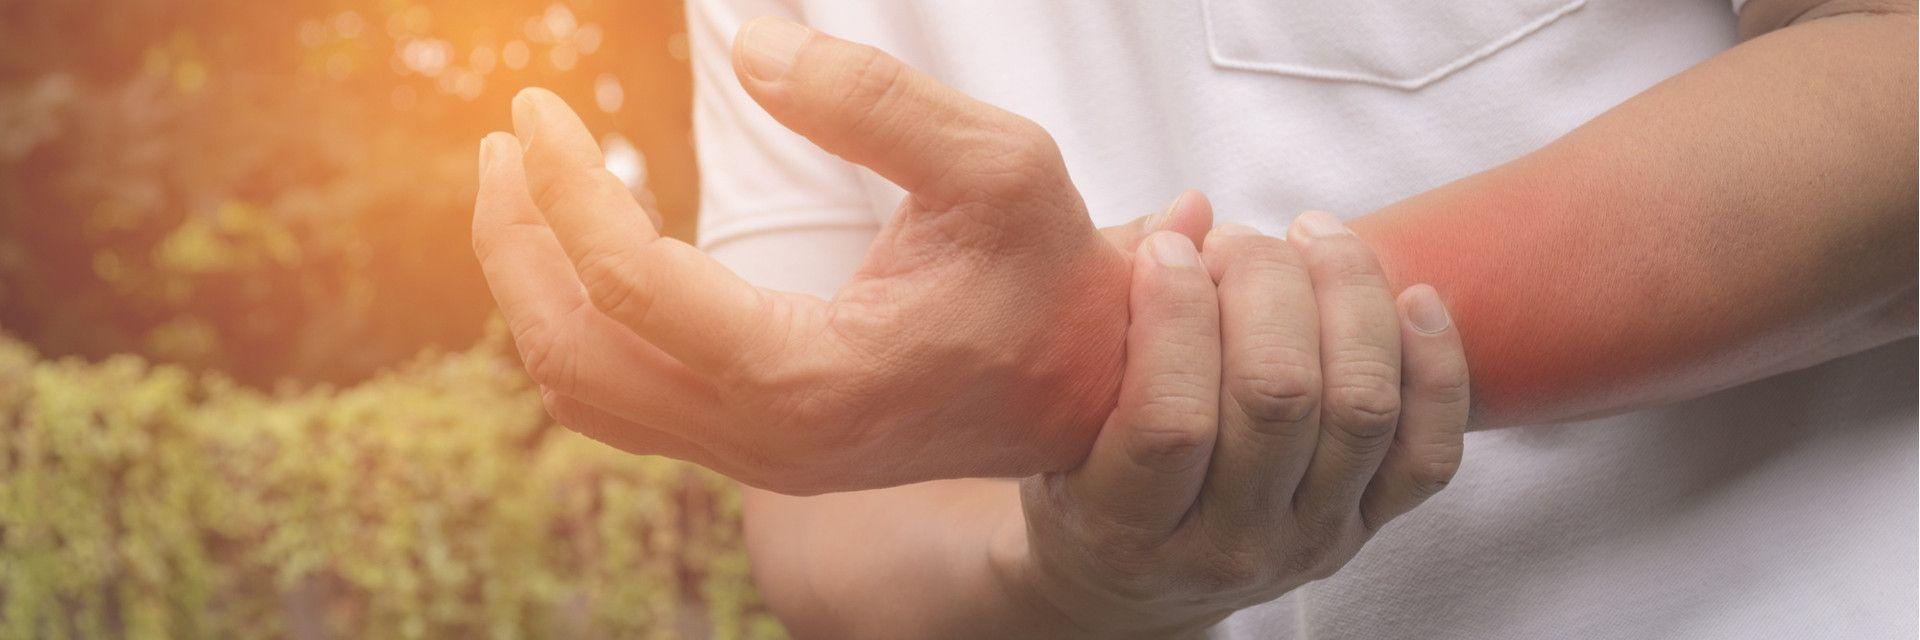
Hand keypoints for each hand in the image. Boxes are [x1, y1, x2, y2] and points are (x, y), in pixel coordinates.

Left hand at [472, 18, 1185, 493]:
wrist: (1088, 386)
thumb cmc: (1047, 275)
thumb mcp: (995, 164)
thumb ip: (873, 100)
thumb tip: (746, 47)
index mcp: (810, 380)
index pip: (630, 286)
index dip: (565, 186)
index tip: (538, 110)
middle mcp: (766, 441)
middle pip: (574, 354)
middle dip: (516, 242)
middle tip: (508, 143)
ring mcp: (755, 458)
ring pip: (583, 392)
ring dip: (533, 290)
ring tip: (522, 190)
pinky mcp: (755, 448)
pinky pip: (622, 402)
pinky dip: (577, 326)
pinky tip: (582, 251)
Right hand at [993, 211, 1470, 637]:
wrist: (1135, 580)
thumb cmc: (1080, 469)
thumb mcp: (1059, 405)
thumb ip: (1108, 307)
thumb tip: (1193, 210)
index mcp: (1124, 524)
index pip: (1170, 419)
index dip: (1174, 313)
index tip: (1167, 251)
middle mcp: (1226, 546)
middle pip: (1279, 398)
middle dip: (1262, 285)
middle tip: (1236, 240)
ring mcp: (1308, 540)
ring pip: (1362, 408)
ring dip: (1347, 296)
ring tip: (1311, 237)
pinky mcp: (1367, 528)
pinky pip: (1431, 451)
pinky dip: (1437, 365)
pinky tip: (1411, 297)